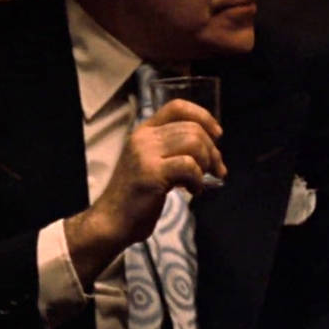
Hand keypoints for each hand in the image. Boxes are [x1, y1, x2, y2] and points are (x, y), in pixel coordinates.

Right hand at [63, 99, 225, 285]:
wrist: (112, 221)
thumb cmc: (136, 196)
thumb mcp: (151, 163)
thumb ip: (173, 150)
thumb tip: (211, 149)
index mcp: (143, 132)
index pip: (176, 107)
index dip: (203, 117)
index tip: (217, 135)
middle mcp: (143, 138)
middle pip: (192, 128)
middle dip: (212, 150)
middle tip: (216, 170)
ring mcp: (145, 154)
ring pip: (194, 143)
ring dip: (207, 163)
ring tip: (201, 181)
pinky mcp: (151, 173)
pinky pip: (189, 166)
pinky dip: (198, 180)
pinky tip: (193, 191)